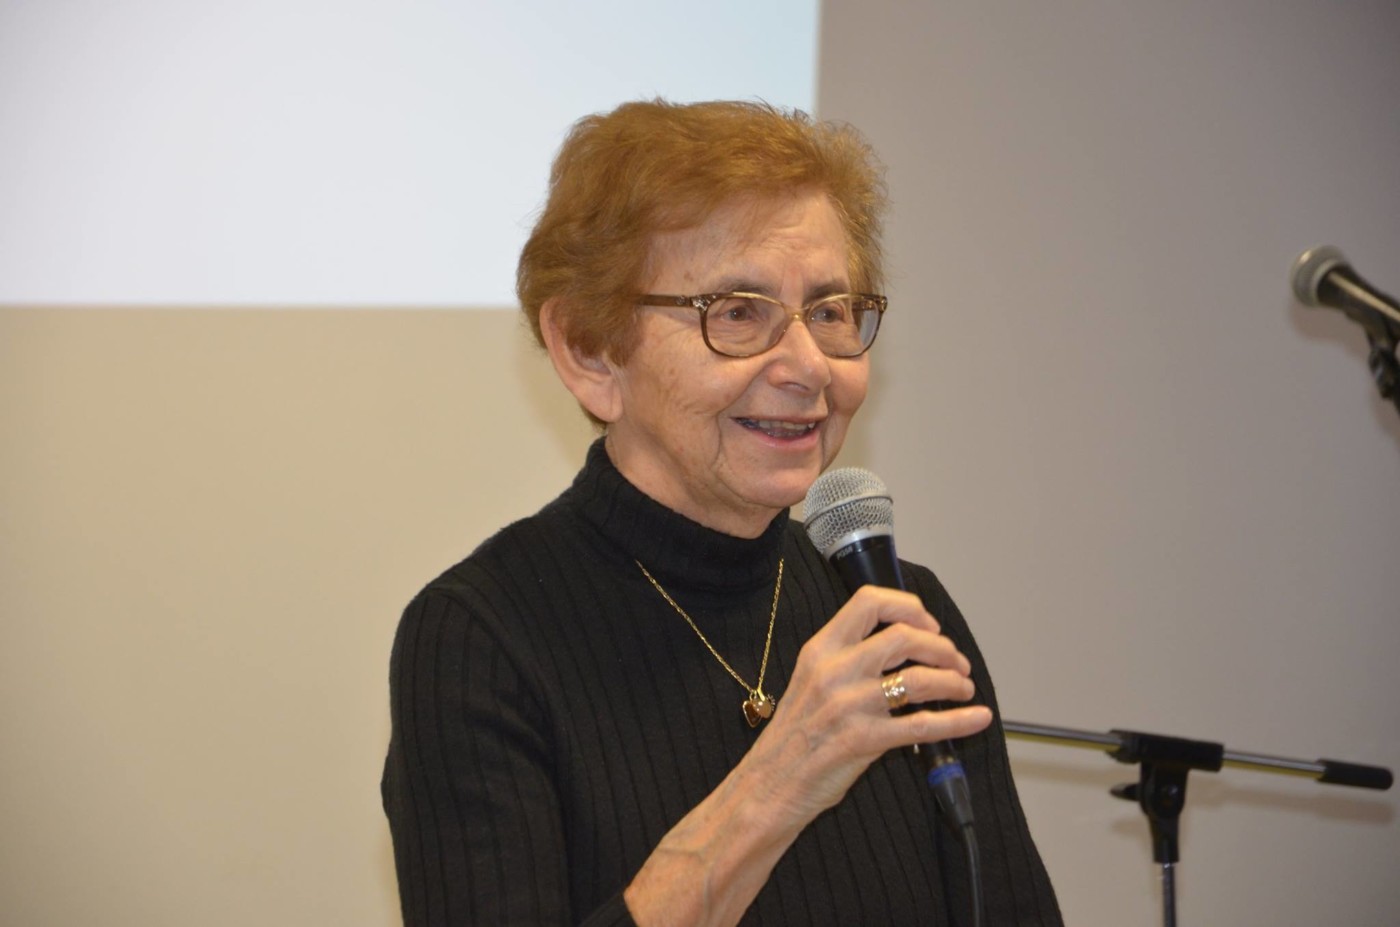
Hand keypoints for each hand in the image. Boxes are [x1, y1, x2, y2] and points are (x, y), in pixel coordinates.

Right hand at [743, 584, 991, 823]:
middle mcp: (834, 671)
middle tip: (955, 662)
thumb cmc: (794, 736)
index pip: (869, 602)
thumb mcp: (810, 680)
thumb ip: (847, 659)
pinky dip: (959, 721)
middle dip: (943, 647)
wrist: (770, 784)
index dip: (909, 607)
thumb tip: (904, 649)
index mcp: (820, 649)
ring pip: (920, 679)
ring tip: (963, 689)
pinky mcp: (863, 740)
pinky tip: (977, 718)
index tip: (928, 625)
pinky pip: (924, 725)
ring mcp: (849, 705)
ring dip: (953, 682)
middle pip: (905, 636)